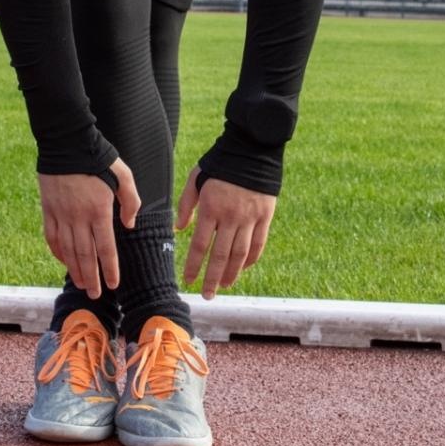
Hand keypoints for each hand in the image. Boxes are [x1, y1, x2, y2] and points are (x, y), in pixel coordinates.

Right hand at [38, 158, 140, 299]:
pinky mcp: (48, 209)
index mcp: (99, 210)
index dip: (110, 268)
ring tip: (82, 284)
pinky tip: (64, 261)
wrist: (66, 143)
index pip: (106, 247)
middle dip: (92, 277)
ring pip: (68, 250)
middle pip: (85, 254)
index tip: (113, 284)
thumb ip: (130, 201)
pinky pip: (52, 237)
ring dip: (75, 269)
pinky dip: (58, 252)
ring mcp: (61, 214)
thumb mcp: (124, 175)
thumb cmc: (98, 157)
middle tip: (96, 294)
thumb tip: (129, 226)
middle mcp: (78, 217)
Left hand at [175, 166, 275, 299]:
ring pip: (240, 254)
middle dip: (211, 278)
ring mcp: (250, 218)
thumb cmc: (220, 163)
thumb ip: (186, 203)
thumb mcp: (196, 177)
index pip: (201, 245)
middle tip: (207, 295)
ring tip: (223, 286)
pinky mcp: (265, 216)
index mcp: (211, 207)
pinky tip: (243, 269)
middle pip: (220, 255)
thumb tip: (179, 228)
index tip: (189, 280)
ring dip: (231, 273)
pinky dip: (251, 260)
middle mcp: (231, 216)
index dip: (194, 266)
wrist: (252, 150)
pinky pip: (258, 244)